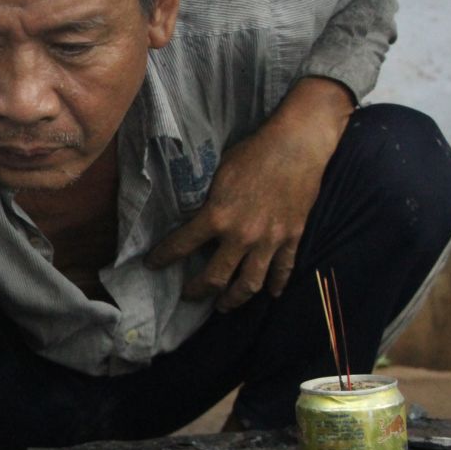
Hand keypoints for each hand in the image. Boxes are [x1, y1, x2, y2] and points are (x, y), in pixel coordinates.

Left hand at [145, 77, 352, 310]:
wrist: (297, 144)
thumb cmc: (254, 151)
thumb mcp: (218, 173)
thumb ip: (208, 201)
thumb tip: (196, 215)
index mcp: (217, 216)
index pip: (181, 246)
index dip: (163, 258)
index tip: (152, 265)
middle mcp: (241, 236)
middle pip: (216, 277)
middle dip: (199, 290)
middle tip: (190, 295)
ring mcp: (269, 240)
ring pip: (249, 283)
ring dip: (234, 299)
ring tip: (224, 305)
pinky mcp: (292, 237)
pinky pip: (283, 269)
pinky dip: (276, 284)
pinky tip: (270, 293)